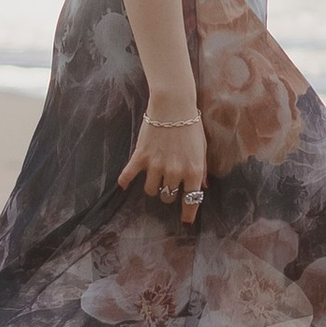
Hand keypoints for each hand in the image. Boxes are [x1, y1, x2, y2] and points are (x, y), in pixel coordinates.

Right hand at [118, 105, 208, 226]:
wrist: (173, 104)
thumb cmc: (191, 125)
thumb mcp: (202, 148)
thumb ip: (201, 169)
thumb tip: (202, 188)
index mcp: (193, 170)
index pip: (191, 201)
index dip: (188, 213)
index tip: (185, 222)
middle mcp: (175, 172)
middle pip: (168, 197)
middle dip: (168, 194)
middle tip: (167, 184)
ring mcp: (156, 165)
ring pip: (150, 190)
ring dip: (152, 187)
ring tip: (153, 177)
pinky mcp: (140, 156)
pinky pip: (129, 176)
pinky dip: (125, 181)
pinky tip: (123, 185)